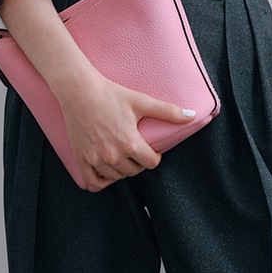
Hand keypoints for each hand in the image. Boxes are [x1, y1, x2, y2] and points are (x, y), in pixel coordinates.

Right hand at [57, 72, 196, 189]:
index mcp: (130, 143)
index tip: (151, 149)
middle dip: (139, 163)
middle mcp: (113, 155)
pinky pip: (93, 181)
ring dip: (122, 170)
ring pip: (116, 177)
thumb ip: (168, 111)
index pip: (151, 164)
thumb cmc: (111, 94)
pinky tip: (107, 172)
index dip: (155, 156)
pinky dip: (101, 181)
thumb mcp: (141, 101)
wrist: (79, 91)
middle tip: (137, 151)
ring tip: (123, 157)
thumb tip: (192, 115)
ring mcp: (95, 159)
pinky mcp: (81, 158)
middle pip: (134, 172)